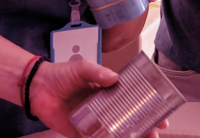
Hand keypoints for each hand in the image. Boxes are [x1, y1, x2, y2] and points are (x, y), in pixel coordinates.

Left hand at [29, 60, 167, 137]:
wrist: (37, 88)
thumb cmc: (60, 75)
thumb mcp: (82, 68)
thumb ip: (97, 72)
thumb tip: (113, 77)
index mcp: (108, 91)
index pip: (134, 101)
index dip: (148, 108)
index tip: (161, 114)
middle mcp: (105, 108)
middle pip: (130, 120)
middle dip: (144, 127)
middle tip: (154, 132)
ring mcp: (95, 122)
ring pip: (117, 134)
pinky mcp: (82, 133)